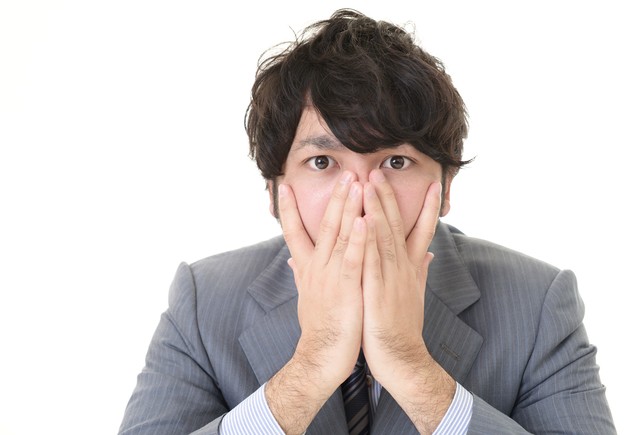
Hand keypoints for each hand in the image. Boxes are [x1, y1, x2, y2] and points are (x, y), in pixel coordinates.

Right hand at [266, 171, 366, 432]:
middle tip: (343, 172)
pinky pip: (351, 259)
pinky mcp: (346, 288)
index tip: (284, 185)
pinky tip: (364, 219)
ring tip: (354, 183)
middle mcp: (315, 267)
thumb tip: (293, 259)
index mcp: (307, 268)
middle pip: (323, 225)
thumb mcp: (306, 296)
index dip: (288, 208)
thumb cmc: (319, 327)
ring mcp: (330, 277)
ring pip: (338, 236)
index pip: (293, 231)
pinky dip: (357, 239)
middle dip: (333, 197)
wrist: (321, 357)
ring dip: (347, 208)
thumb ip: (301, 274)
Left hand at [361, 169, 454, 432]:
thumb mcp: (414, 294)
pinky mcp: (377, 291)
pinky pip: (372, 260)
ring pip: (384, 236)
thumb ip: (419, 270)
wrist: (402, 359)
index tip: (433, 183)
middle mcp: (403, 268)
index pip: (422, 230)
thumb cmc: (403, 327)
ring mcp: (391, 278)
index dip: (428, 207)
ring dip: (377, 208)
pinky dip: (369, 239)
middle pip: (397, 225)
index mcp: (410, 268)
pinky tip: (364, 219)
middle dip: (389, 196)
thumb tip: (426, 253)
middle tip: (380, 170)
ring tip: (370, 183)